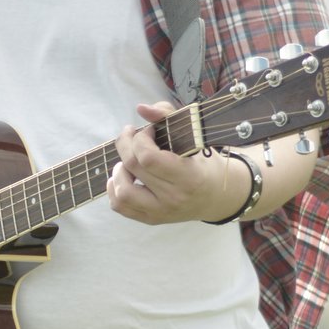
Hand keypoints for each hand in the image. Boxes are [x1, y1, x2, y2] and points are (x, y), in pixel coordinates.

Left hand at [108, 101, 235, 225]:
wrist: (214, 196)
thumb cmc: (202, 161)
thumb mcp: (192, 135)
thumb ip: (167, 115)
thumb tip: (140, 108)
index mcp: (188, 177)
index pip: (148, 158)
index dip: (141, 138)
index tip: (148, 131)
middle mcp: (173, 198)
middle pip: (132, 167)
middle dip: (126, 145)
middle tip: (132, 137)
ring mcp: (161, 212)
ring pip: (122, 192)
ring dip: (118, 171)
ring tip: (127, 161)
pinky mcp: (151, 219)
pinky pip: (120, 206)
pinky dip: (114, 188)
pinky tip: (123, 176)